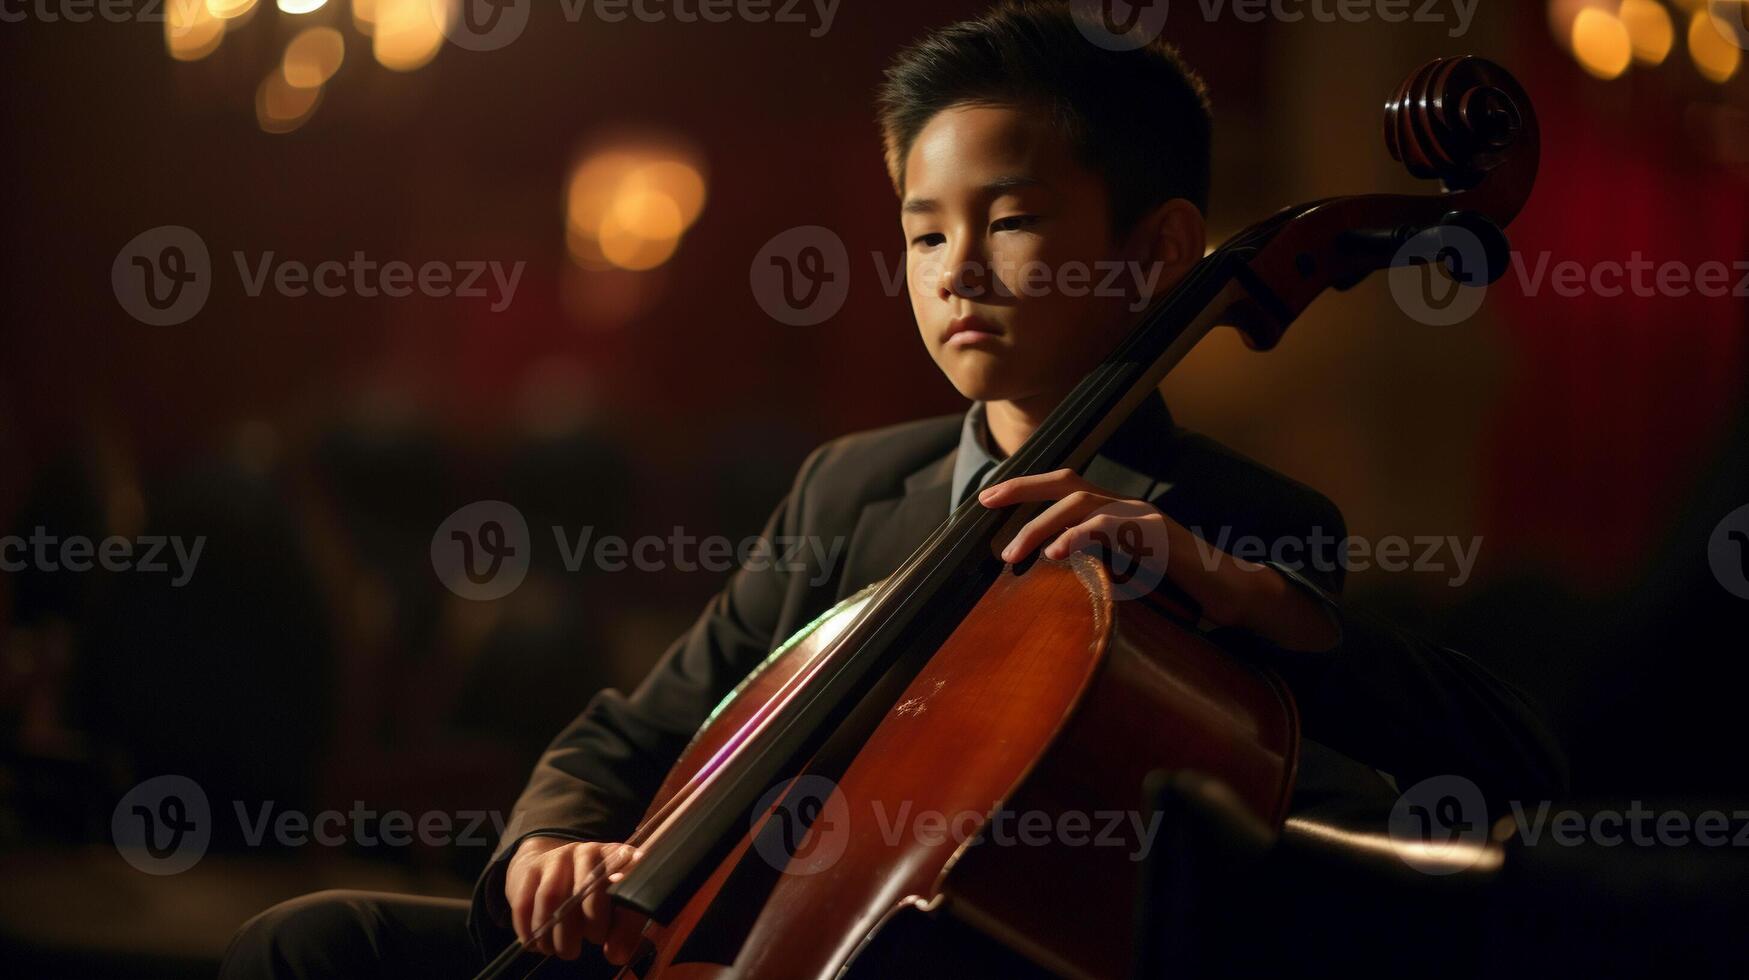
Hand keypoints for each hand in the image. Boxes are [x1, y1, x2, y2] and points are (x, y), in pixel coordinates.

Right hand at [505, 837, 645, 964]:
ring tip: (561, 951)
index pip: (622, 878)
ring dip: (553, 933)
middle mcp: (588, 851)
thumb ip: (624, 929)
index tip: (602, 938)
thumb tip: (616, 954)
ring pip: (550, 896)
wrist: (552, 870)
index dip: (615, 907)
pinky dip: (529, 929)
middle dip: (582, 927)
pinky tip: (537, 944)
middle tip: (579, 950)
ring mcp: (558, 857)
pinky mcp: (531, 869)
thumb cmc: (594, 896)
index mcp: (617, 858)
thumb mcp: (617, 906)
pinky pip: (524, 903)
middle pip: (585, 889)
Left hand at [979, 469, 1338, 651]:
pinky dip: (1079, 538)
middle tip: (985, 505)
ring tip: (1014, 553)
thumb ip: (1090, 568)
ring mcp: (1144, 518)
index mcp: (1115, 512)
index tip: (985, 497)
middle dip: (1022, 490)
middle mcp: (1126, 507)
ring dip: (1041, 526)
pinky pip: (1112, 529)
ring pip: (1082, 504)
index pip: (1064, 487)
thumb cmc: (1176, 588)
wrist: (1233, 592)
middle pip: (1066, 483)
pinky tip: (1057, 554)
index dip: (1025, 487)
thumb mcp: (1122, 574)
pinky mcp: (1158, 536)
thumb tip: (1046, 581)